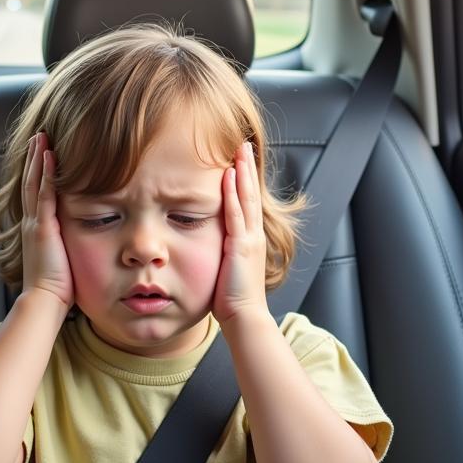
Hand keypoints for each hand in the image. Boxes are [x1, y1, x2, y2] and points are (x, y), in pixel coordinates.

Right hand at [20, 131, 74, 311]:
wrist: (45, 301)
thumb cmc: (57, 287)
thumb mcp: (61, 258)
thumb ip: (66, 244)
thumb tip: (78, 240)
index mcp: (36, 229)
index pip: (36, 193)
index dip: (39, 172)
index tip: (43, 153)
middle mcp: (32, 222)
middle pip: (31, 182)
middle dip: (35, 158)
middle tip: (38, 136)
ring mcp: (36, 223)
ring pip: (35, 183)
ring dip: (39, 158)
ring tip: (42, 137)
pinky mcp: (43, 227)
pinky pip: (45, 194)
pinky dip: (47, 174)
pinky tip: (50, 156)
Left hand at [213, 140, 268, 326]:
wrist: (245, 317)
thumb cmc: (232, 299)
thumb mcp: (227, 268)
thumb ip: (222, 253)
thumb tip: (208, 244)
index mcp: (250, 239)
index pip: (247, 202)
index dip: (244, 180)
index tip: (239, 160)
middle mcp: (253, 235)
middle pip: (251, 193)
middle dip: (247, 168)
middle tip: (244, 144)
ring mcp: (250, 239)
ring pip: (247, 198)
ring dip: (243, 172)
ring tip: (240, 150)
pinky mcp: (242, 246)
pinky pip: (237, 214)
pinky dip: (234, 193)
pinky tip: (230, 175)